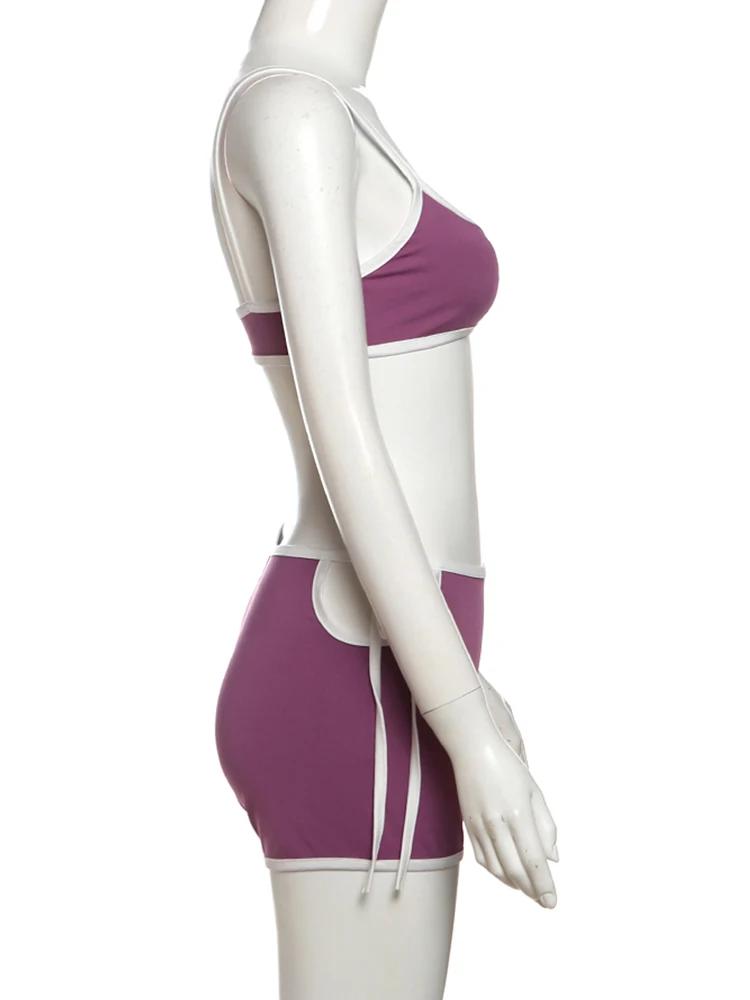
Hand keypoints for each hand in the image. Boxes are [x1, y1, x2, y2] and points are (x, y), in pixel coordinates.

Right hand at [423, 686, 558, 906]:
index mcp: (519, 814)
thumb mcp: (535, 792)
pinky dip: (496, 872)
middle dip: (532, 890)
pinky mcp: (468, 825)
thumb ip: (546, 826)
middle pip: (515, 870)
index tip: (552, 902)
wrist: (472, 749)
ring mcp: (480, 826)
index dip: (544, 885)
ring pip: (497, 868)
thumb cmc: (508, 767)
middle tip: (544, 901)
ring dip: (514, 884)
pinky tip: (507, 874)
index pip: (534, 860)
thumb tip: (553, 859)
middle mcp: (498, 824)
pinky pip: (482, 858)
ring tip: (528, 890)